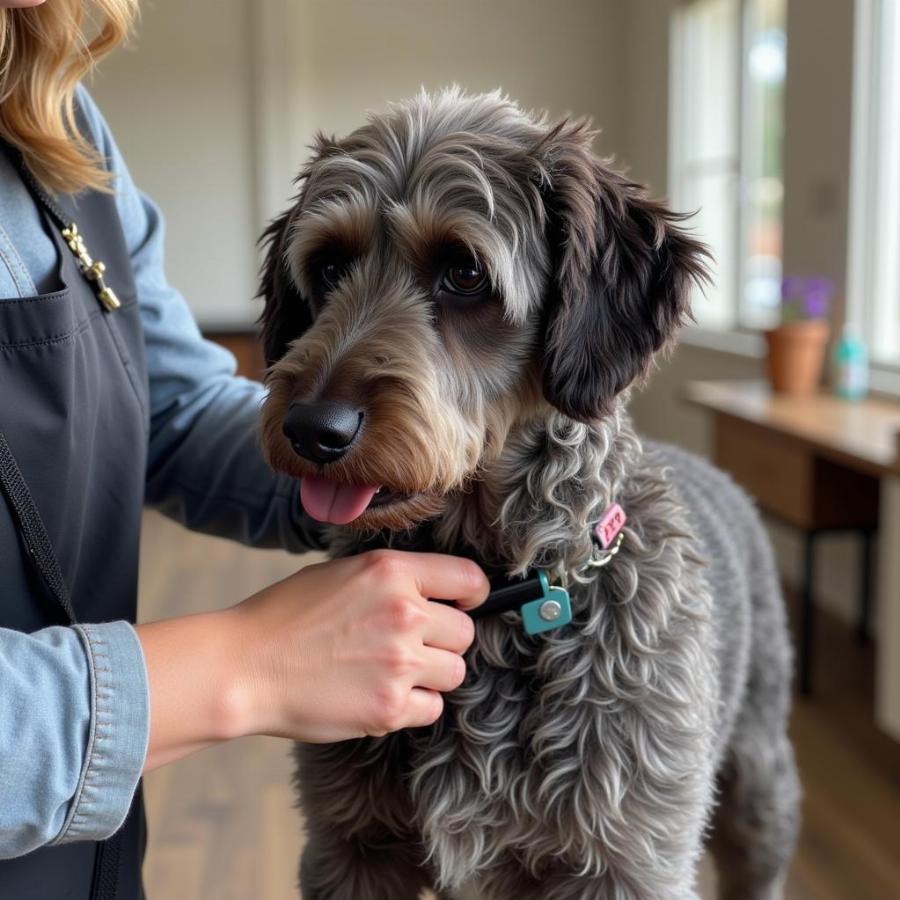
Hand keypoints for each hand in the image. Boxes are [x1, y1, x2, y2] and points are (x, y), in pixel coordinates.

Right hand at [137, 549, 487, 768]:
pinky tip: (381, 695)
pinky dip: (413, 706)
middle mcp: (405, 614)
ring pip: (454, 672)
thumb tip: (432, 592)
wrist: (244, 667)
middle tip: (412, 646)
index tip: (465, 605)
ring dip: (431, 675)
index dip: (473, 594)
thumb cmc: (284, 616)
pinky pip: (431, 708)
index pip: (468, 578)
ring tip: (392, 672)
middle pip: (465, 633)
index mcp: (392, 572)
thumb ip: (391, 580)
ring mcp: (400, 663)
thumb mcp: (341, 573)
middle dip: (444, 641)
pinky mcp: (389, 708)